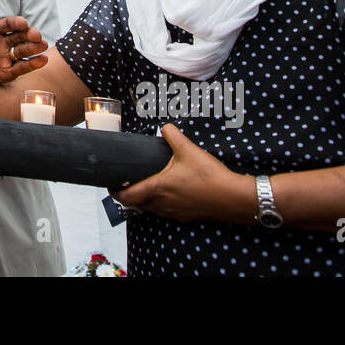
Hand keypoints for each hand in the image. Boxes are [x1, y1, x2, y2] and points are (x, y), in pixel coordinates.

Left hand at [0, 3, 48, 84]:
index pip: (8, 24)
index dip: (16, 23)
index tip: (23, 23)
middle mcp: (6, 41)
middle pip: (20, 37)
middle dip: (29, 35)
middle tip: (38, 36)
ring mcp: (9, 55)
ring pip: (24, 50)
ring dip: (34, 48)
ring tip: (43, 46)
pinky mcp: (10, 70)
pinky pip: (22, 66)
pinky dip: (33, 64)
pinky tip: (42, 60)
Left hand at [116, 124, 251, 223]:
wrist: (233, 198)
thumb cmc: (210, 177)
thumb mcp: (189, 150)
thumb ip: (173, 135)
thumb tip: (165, 127)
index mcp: (158, 188)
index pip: (127, 197)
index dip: (114, 192)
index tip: (110, 185)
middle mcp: (163, 204)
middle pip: (136, 205)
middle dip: (129, 194)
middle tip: (127, 181)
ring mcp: (174, 212)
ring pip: (151, 209)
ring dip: (144, 200)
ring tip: (145, 185)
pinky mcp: (186, 216)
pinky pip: (165, 212)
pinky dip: (160, 204)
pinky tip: (168, 192)